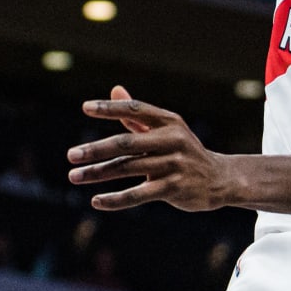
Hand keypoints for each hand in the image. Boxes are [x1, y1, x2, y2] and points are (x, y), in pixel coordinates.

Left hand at [68, 85, 233, 211]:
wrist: (219, 179)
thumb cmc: (182, 151)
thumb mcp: (165, 130)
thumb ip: (137, 115)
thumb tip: (114, 89)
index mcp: (169, 121)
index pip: (136, 110)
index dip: (111, 109)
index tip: (85, 108)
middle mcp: (172, 140)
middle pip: (127, 143)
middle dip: (96, 150)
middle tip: (71, 155)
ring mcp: (174, 165)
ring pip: (128, 169)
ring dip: (98, 174)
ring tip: (74, 176)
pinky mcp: (174, 188)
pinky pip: (138, 194)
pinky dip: (116, 200)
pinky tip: (96, 201)